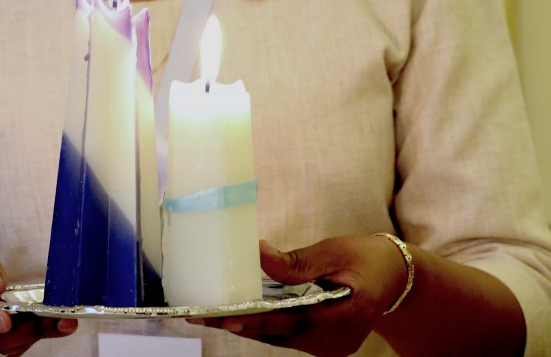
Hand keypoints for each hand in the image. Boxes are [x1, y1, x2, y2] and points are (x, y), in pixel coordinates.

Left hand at [188, 235, 405, 356]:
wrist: (396, 277)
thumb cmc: (365, 256)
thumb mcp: (334, 250)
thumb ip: (298, 261)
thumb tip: (259, 254)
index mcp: (348, 313)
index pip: (296, 321)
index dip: (260, 321)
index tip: (226, 318)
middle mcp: (340, 340)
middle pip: (284, 334)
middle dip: (242, 324)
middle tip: (202, 314)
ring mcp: (334, 347)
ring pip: (285, 339)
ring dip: (250, 327)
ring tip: (212, 315)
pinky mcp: (329, 345)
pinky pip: (292, 338)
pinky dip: (268, 327)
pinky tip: (242, 316)